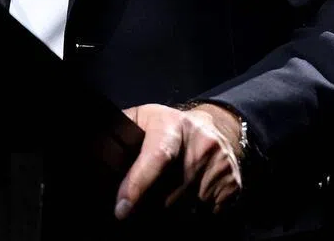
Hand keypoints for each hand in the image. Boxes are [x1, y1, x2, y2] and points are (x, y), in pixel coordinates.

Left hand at [115, 102, 243, 219]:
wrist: (217, 127)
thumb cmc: (170, 126)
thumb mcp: (145, 118)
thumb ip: (124, 130)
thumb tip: (100, 149)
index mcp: (173, 126)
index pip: (156, 156)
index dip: (137, 184)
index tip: (121, 208)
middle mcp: (201, 145)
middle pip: (170, 194)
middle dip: (150, 207)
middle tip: (139, 208)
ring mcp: (220, 167)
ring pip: (187, 209)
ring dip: (172, 214)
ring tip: (164, 203)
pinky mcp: (233, 186)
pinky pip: (208, 214)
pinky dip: (194, 215)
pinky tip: (188, 202)